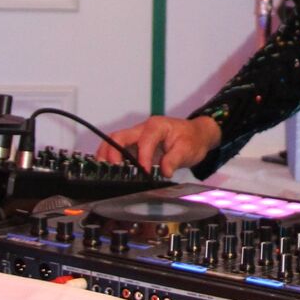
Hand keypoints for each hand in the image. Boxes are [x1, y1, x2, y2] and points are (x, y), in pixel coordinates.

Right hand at [94, 116, 221, 177]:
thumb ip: (174, 160)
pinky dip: (110, 157)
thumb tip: (164, 171)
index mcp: (157, 126)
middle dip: (113, 153)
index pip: (144, 142)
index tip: (143, 173)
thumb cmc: (192, 139)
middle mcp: (143, 128)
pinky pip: (118, 148)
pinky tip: (108, 169)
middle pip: (120, 136)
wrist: (196, 135)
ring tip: (103, 170)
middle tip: (111, 170)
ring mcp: (137, 136)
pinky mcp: (135, 144)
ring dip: (106, 155)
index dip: (142, 158)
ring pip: (114, 141)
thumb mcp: (188, 150)